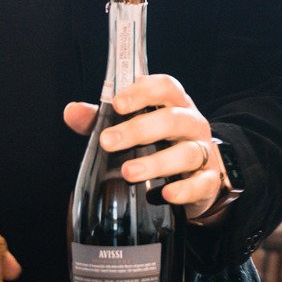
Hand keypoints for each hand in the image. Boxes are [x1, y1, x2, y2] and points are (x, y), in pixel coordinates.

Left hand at [63, 74, 224, 218]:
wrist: (198, 174)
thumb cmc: (161, 142)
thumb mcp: (133, 125)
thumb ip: (102, 118)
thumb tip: (72, 111)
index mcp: (175, 104)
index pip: (166, 87)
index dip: (143, 92)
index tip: (117, 104)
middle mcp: (192, 123)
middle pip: (173, 118)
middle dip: (139, 129)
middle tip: (108, 141)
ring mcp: (204, 151)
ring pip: (187, 152)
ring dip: (157, 162)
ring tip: (127, 172)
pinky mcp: (209, 180)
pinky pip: (201, 183)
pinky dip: (184, 189)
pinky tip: (166, 194)